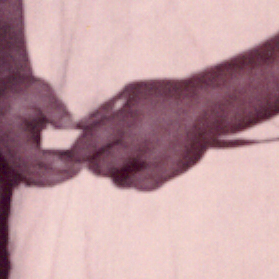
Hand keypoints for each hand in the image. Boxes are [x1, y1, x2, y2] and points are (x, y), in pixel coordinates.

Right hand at [0, 75, 78, 186]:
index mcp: (7, 131)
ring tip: (81, 163)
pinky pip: (40, 175)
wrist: (9, 92)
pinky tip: (73, 163)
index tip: (71, 160)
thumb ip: (54, 107)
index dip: (48, 161)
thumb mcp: (38, 89)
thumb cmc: (23, 90)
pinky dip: (57, 174)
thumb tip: (70, 126)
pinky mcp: (24, 160)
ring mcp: (14, 157)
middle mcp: (7, 149)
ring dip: (60, 175)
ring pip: (37, 178)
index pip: (26, 154)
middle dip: (59, 171)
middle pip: (32, 171)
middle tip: (82, 162)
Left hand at [74, 74, 260, 190]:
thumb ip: (105, 110)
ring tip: (120, 160)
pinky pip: (142, 186)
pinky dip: (135, 180)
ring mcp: (155, 161)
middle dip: (94, 163)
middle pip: (102, 166)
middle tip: (96, 157)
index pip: (91, 143)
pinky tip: (136, 167)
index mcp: (128, 120)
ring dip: (114, 173)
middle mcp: (140, 143)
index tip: (73, 153)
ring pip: (121, 181)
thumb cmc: (166, 96)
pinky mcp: (169, 172)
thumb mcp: (132, 92)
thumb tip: (82, 125)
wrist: (204, 107)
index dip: (77, 151)